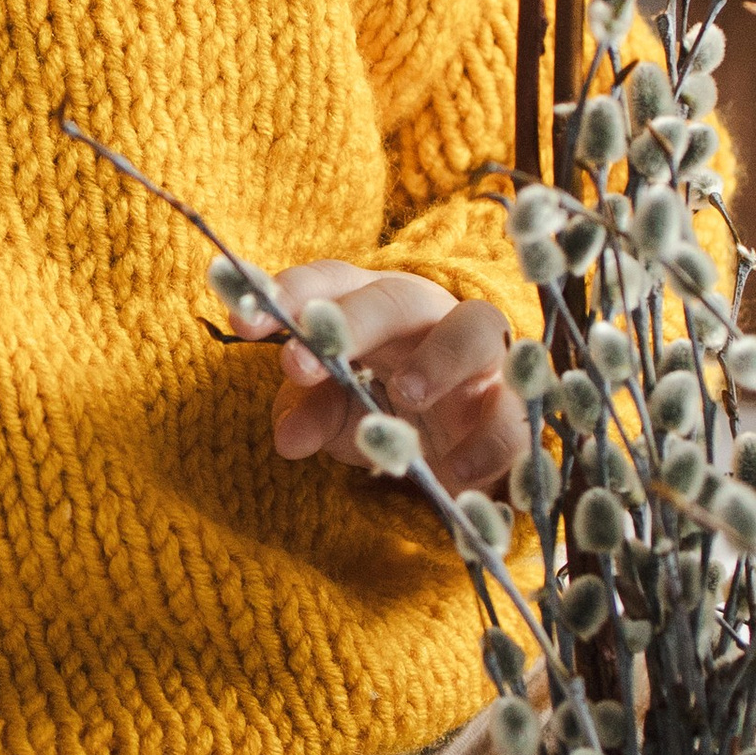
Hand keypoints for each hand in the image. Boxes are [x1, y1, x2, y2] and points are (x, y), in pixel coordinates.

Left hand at [237, 263, 524, 494]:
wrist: (459, 453)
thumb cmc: (387, 412)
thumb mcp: (340, 414)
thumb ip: (313, 414)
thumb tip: (288, 439)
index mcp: (371, 309)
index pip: (330, 282)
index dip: (289, 294)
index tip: (242, 322)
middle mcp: (427, 319)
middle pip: (396, 296)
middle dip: (352, 321)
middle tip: (305, 361)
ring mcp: (479, 358)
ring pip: (476, 328)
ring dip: (438, 359)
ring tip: (404, 394)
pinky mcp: (513, 406)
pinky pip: (513, 413)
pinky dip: (490, 440)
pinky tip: (457, 472)